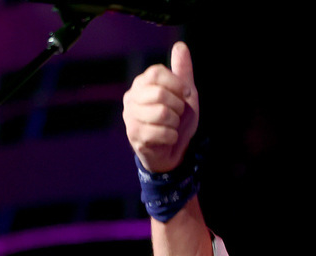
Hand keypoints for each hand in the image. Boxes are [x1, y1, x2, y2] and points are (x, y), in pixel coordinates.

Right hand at [123, 41, 198, 172]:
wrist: (173, 150)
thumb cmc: (177, 120)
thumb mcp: (184, 94)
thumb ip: (182, 71)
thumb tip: (180, 46)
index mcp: (141, 84)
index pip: (156, 72)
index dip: (176, 84)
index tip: (185, 95)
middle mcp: (131, 98)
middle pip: (160, 93)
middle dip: (178, 107)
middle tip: (178, 115)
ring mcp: (130, 117)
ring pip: (162, 113)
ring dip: (175, 123)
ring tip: (171, 126)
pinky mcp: (135, 136)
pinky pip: (162, 132)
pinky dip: (172, 136)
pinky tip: (168, 138)